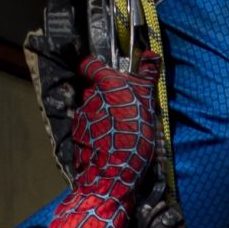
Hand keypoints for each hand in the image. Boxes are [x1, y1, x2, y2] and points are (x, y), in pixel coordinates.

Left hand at [69, 51, 160, 190]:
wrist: (113, 174)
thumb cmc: (133, 136)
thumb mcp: (146, 103)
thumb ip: (147, 76)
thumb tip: (151, 53)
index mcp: (105, 83)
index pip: (89, 64)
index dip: (94, 67)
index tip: (105, 74)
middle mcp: (88, 97)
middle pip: (94, 91)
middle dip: (105, 97)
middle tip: (123, 111)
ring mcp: (81, 118)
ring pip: (91, 111)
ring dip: (102, 117)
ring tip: (119, 133)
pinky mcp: (78, 137)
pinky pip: (87, 130)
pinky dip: (96, 134)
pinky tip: (109, 145)